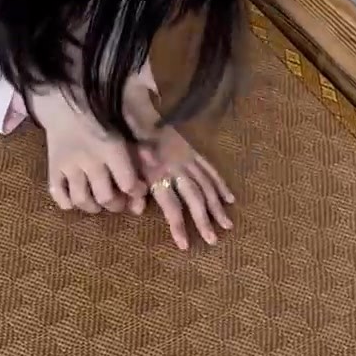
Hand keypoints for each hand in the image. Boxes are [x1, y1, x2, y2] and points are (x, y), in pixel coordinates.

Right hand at [32, 85, 147, 215]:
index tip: (138, 189)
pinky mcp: (52, 166)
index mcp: (111, 148)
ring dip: (93, 207)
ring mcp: (69, 166)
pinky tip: (75, 200)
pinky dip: (66, 202)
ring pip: (81, 200)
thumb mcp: (125, 126)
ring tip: (98, 203)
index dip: (136, 192)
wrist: (66, 99)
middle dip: (116, 205)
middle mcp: (90, 161)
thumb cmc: (101, 112)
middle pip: (105, 198)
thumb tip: (157, 167)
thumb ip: (141, 147)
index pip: (128, 184)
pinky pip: (57, 194)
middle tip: (119, 201)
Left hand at [125, 76, 233, 249]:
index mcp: (158, 173)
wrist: (138, 110)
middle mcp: (177, 168)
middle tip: (213, 240)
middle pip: (194, 198)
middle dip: (204, 220)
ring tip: (228, 225)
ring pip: (207, 185)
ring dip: (217, 206)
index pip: (171, 206)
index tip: (185, 246)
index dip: (179, 226)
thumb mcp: (126, 165)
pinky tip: (230, 198)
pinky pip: (210, 169)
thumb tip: (137, 211)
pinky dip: (221, 184)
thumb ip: (132, 187)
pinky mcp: (193, 152)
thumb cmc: (128, 140)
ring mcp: (188, 159)